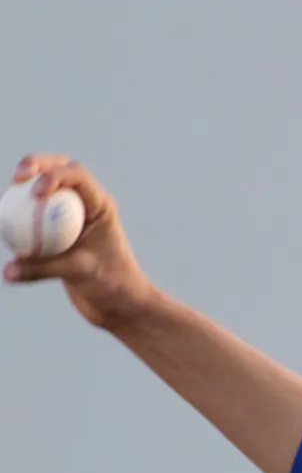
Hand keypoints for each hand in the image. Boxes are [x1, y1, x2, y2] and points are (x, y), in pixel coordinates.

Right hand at [3, 155, 153, 327]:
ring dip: (23, 191)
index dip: (53, 174)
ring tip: (5, 202)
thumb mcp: (79, 273)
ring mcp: (70, 217)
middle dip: (35, 166)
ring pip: (42, 193)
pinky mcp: (57, 233)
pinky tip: (4, 226)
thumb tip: (7, 270)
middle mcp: (85, 206)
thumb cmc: (113, 285)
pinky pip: (33, 218)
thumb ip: (43, 268)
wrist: (119, 305)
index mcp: (100, 205)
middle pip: (57, 171)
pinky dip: (18, 218)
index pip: (77, 175)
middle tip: (16, 178)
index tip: (37, 192)